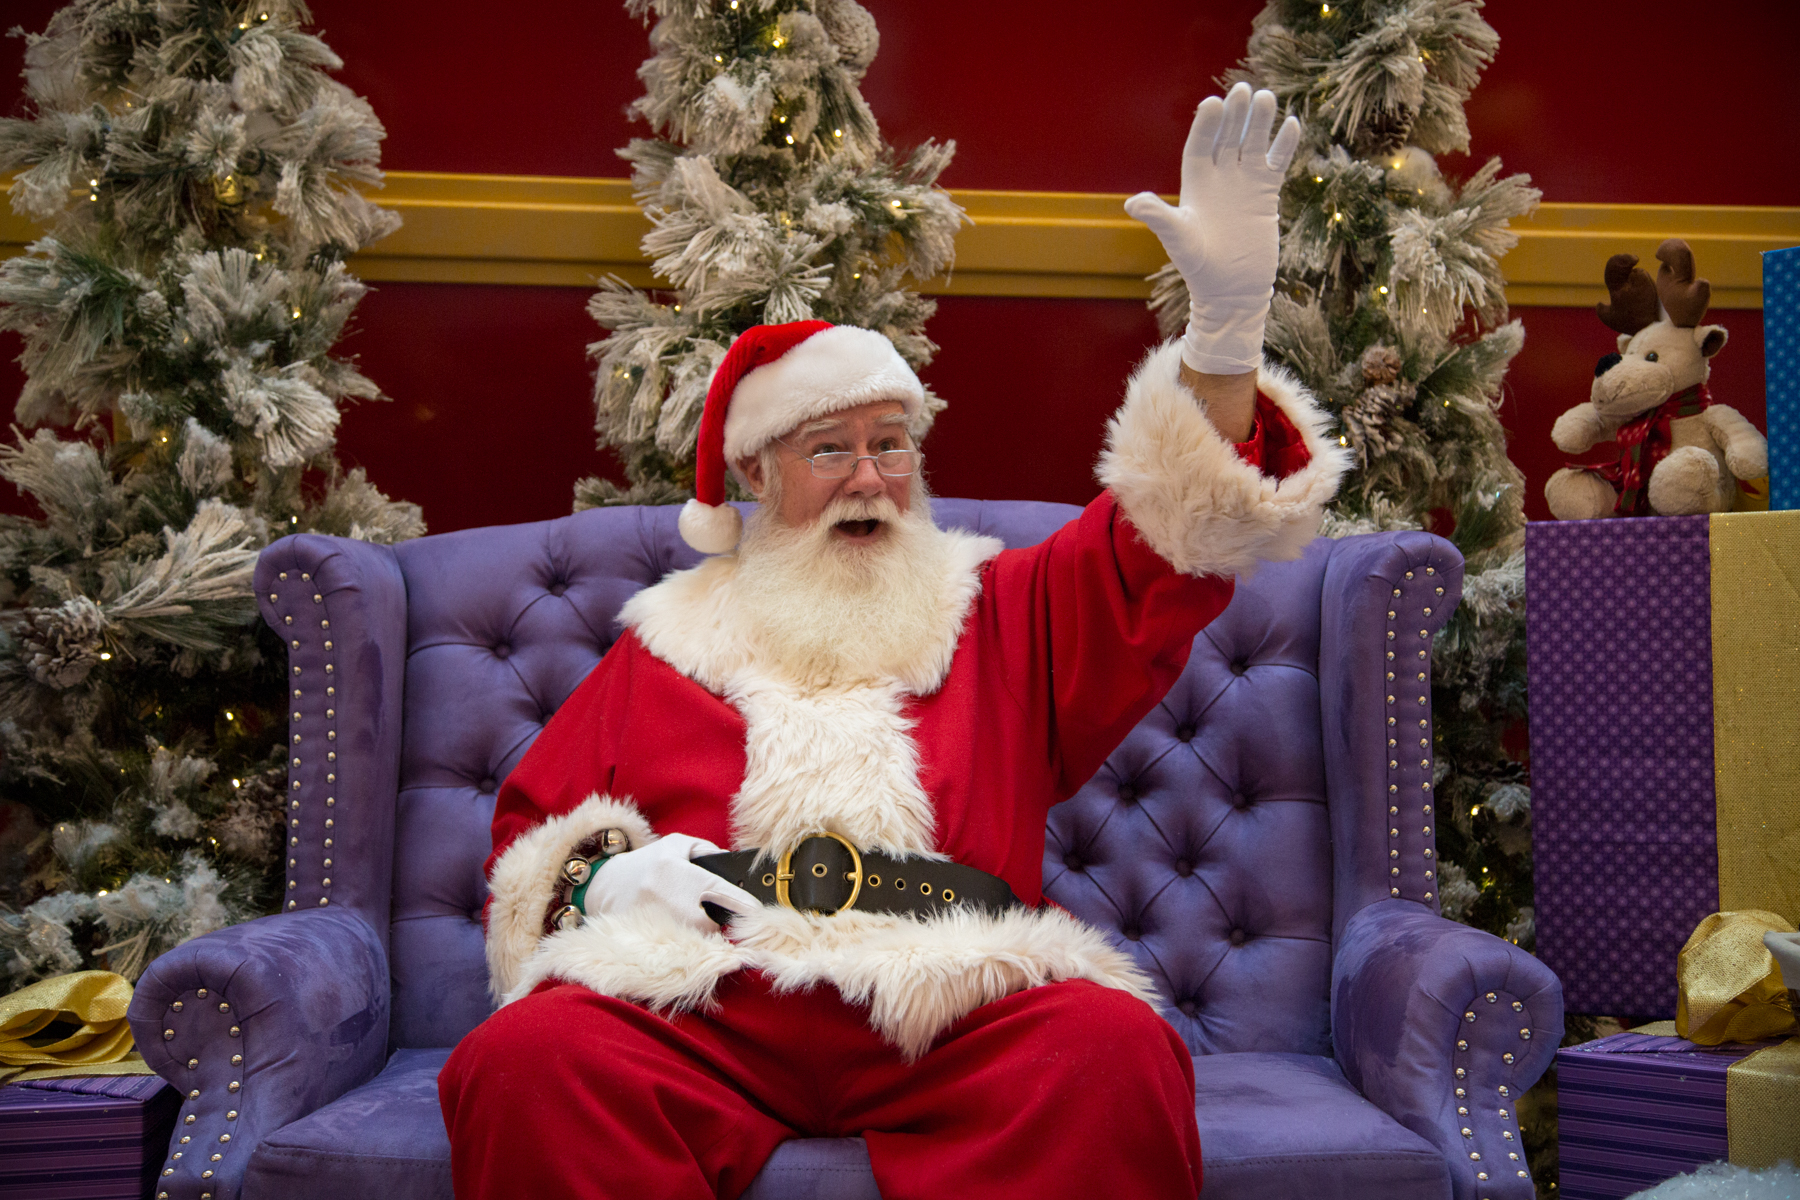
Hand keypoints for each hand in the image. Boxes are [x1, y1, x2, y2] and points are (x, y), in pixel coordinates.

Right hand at [582, 833, 761, 934]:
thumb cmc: (647, 863)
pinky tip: (688, 935)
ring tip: (699, 922)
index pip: (723, 895)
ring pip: (700, 939)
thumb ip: (709, 851)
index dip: (745, 906)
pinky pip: (684, 950)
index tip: (758, 912)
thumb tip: (734, 865)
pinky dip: (691, 944)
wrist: (603, 887)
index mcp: (678, 874)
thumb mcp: (677, 845)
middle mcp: (670, 903)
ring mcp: (660, 927)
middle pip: (714, 922)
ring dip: (707, 934)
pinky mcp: (652, 944)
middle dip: (723, 920)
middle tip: (722, 914)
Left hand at [1125, 82, 1299, 373]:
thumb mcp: (1179, 240)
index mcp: (1195, 184)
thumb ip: (1159, 218)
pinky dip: (1284, 145)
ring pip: (1253, 144)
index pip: (1200, 146)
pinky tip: (1292, 124)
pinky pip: (1276, 163)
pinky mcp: (1267, 195)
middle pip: (1227, 138)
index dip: (1206, 126)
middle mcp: (1219, 178)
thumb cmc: (1200, 268)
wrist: (1232, 291)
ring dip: (1260, 122)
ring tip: (1266, 97)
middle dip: (1234, 115)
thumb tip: (1132, 203)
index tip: (1212, 103)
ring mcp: (1244, 184)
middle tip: (1242, 89)